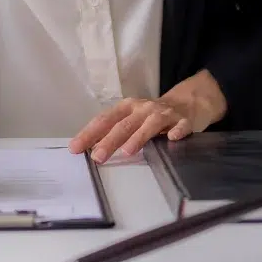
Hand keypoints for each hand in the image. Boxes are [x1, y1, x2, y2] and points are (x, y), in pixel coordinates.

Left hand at [68, 97, 195, 163]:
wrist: (185, 104)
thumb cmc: (149, 117)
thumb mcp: (130, 120)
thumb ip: (112, 133)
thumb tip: (90, 150)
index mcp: (126, 108)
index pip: (104, 120)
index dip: (89, 133)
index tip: (76, 148)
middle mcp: (143, 108)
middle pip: (124, 124)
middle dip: (110, 140)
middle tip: (98, 157)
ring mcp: (163, 114)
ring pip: (150, 124)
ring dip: (138, 137)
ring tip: (127, 152)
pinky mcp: (182, 121)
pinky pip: (180, 125)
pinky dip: (177, 131)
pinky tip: (172, 139)